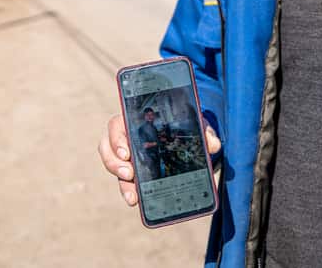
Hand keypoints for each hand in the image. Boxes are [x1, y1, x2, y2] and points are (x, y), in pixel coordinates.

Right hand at [98, 114, 221, 206]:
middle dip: (115, 163)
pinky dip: (127, 190)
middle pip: (108, 146)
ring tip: (133, 195)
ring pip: (112, 165)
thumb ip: (204, 132)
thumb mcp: (196, 125)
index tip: (127, 152)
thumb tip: (213, 146)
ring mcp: (127, 154)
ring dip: (120, 181)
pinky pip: (123, 180)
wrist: (187, 135)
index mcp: (136, 119)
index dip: (117, 139)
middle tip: (130, 175)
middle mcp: (127, 136)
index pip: (117, 125)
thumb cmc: (186, 125)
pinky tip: (136, 200)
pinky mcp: (132, 170)